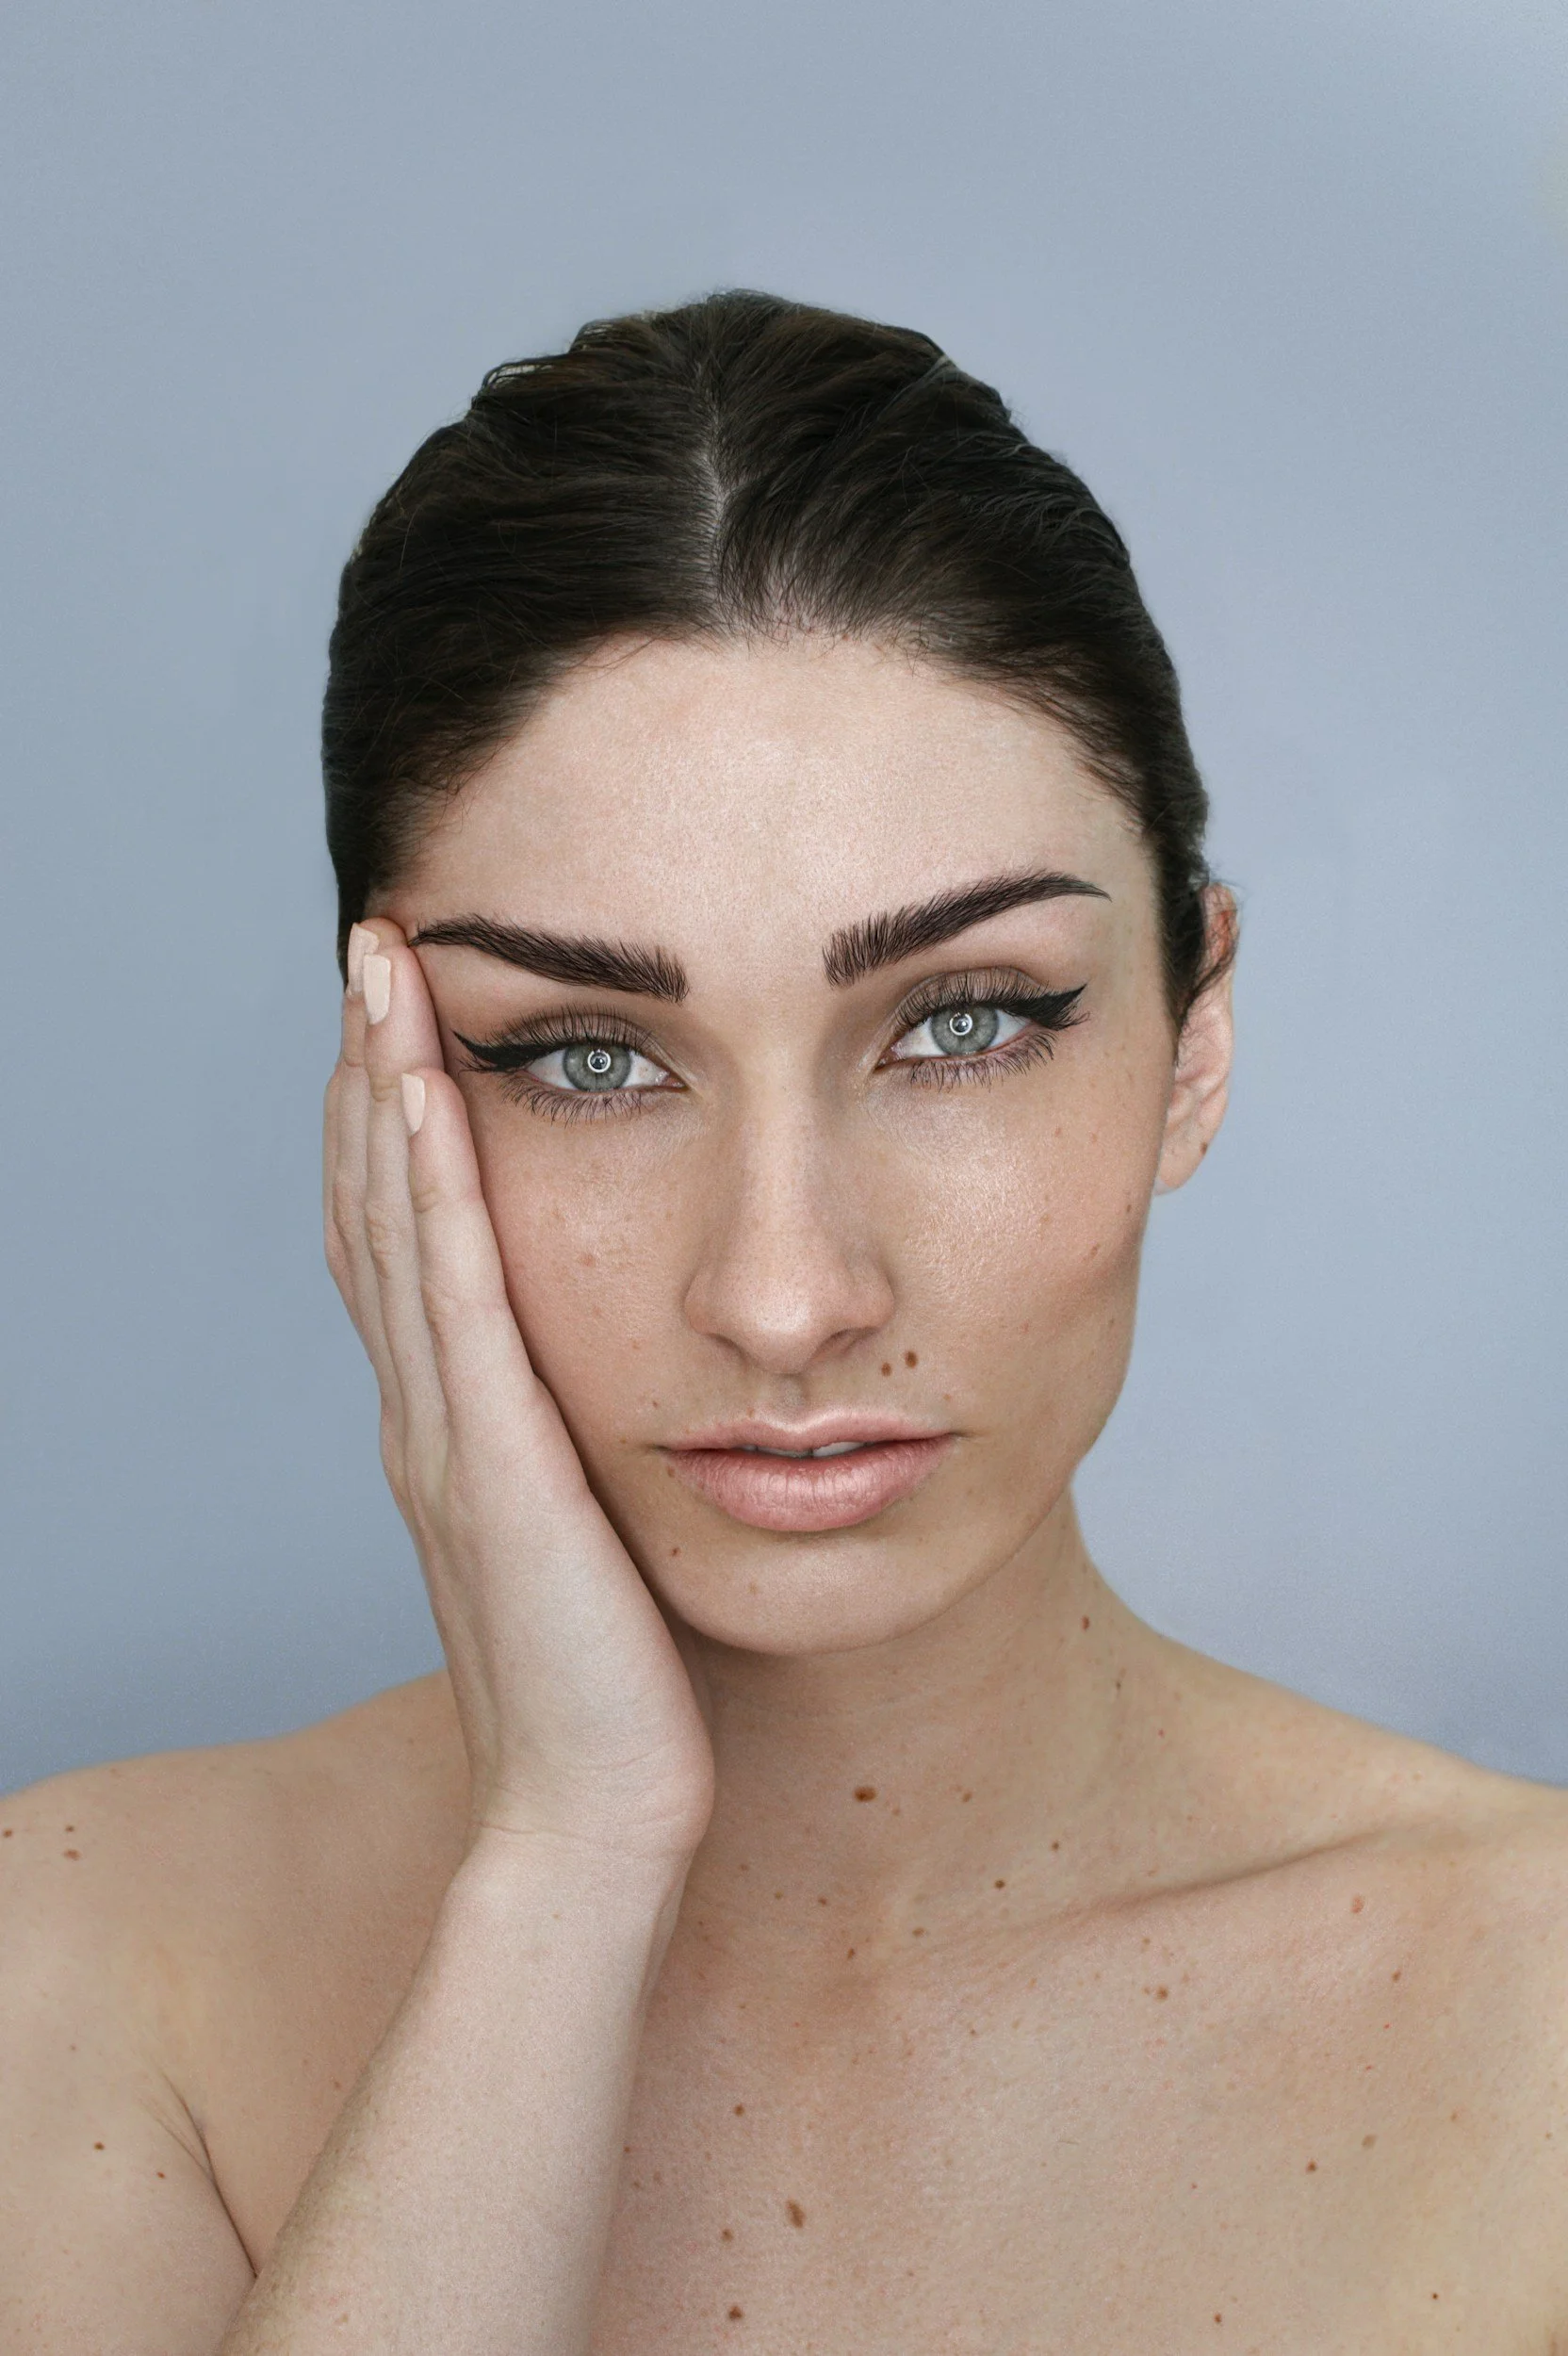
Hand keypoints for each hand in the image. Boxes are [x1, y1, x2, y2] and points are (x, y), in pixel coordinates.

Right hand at [324, 920, 714, 1866]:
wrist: (595, 1815)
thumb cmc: (614, 1682)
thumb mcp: (593, 1527)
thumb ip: (580, 1444)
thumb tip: (623, 1370)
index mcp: (458, 1423)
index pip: (410, 1235)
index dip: (393, 1117)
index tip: (407, 1007)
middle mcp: (433, 1411)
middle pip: (381, 1203)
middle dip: (372, 1065)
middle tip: (375, 940)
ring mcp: (451, 1432)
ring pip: (401, 1223)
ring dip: (384, 1085)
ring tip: (383, 966)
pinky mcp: (498, 1461)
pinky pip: (457, 1294)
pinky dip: (431, 1184)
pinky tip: (424, 1090)